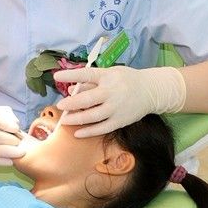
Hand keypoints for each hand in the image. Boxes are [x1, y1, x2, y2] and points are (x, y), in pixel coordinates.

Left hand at [53, 65, 185, 136]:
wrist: (151, 91)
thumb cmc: (126, 80)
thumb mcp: (109, 74)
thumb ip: (90, 82)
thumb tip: (70, 89)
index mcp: (108, 76)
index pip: (87, 74)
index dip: (71, 75)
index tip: (56, 76)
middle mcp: (112, 92)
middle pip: (88, 99)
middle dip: (72, 103)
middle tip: (60, 105)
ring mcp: (116, 108)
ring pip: (93, 116)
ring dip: (77, 119)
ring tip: (65, 120)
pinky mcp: (120, 121)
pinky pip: (102, 128)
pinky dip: (89, 131)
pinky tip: (77, 133)